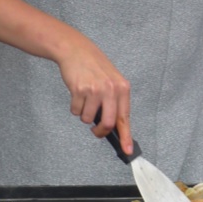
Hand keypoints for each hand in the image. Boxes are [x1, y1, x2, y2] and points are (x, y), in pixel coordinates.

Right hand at [56, 36, 132, 153]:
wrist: (76, 51)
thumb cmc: (95, 68)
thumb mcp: (112, 81)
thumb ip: (114, 101)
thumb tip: (114, 127)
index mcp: (122, 88)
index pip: (125, 117)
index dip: (126, 136)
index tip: (128, 151)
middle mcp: (111, 90)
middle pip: (108, 124)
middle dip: (100, 132)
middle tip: (95, 131)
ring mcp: (95, 90)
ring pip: (88, 119)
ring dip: (84, 114)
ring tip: (85, 99)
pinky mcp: (80, 90)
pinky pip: (76, 111)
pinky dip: (75, 107)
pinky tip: (77, 93)